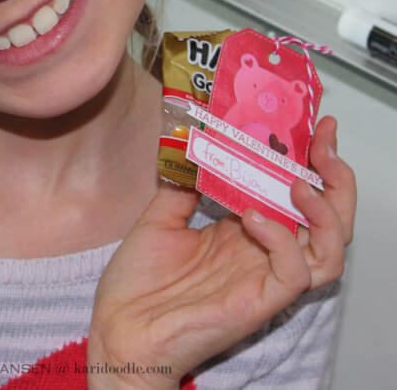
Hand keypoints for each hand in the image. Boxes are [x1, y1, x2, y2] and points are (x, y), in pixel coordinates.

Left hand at [87, 116, 355, 388]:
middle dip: (334, 179)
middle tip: (323, 143)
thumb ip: (185, 187)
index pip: (292, 193)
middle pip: (326, 219)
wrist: (119, 327)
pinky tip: (253, 216)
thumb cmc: (138, 280)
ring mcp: (263, 277)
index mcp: (243, 230)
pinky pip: (294, 273)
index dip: (309, 161)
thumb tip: (197, 147)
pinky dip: (283, 240)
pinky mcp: (259, 302)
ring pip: (329, 250)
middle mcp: (262, 251)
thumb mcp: (160, 218)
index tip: (314, 126)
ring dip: (324, 212)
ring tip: (299, 182)